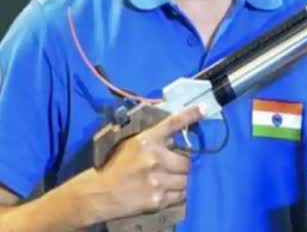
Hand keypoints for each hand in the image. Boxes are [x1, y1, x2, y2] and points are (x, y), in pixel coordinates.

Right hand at [93, 105, 204, 221]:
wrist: (98, 193)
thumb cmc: (116, 166)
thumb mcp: (133, 145)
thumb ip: (155, 140)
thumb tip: (178, 136)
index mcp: (146, 141)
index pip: (173, 123)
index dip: (191, 115)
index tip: (205, 108)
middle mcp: (154, 158)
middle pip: (187, 161)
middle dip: (184, 165)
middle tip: (175, 167)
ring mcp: (157, 180)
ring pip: (187, 179)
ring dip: (182, 180)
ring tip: (170, 180)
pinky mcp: (158, 199)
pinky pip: (181, 195)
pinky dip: (177, 193)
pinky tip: (166, 191)